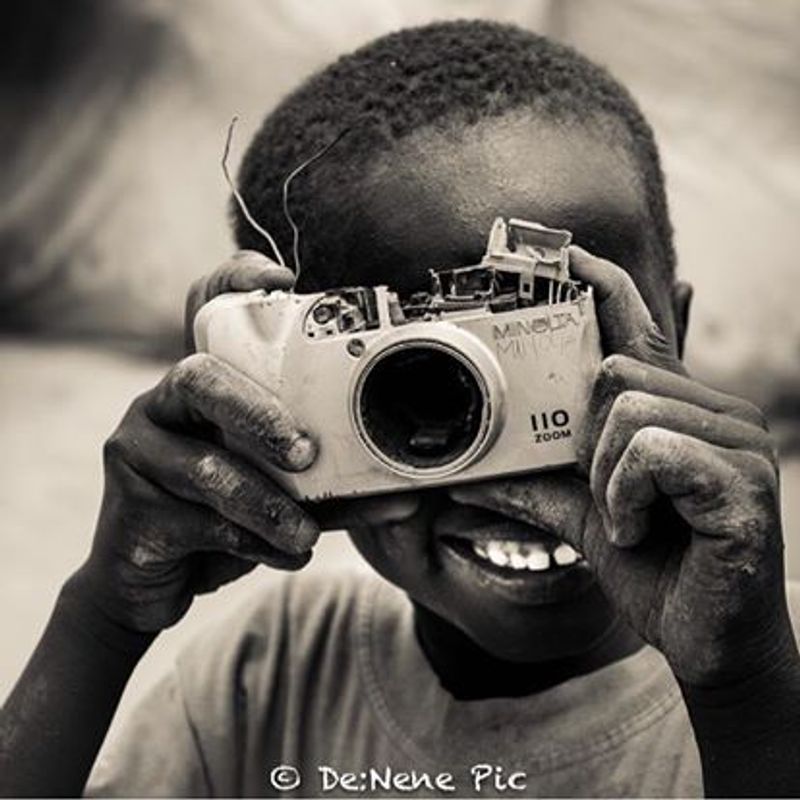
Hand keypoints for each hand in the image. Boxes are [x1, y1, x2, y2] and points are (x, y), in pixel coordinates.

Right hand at [73, 253, 318, 632]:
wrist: (161, 580)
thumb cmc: (226, 517)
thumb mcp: (275, 487)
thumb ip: (322, 479)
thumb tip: (408, 493)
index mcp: (203, 388)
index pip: (204, 313)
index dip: (236, 281)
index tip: (284, 282)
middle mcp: (161, 405)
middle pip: (199, 378)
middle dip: (257, 413)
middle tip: (303, 452)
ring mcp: (137, 452)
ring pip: (206, 468)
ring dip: (267, 505)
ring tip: (304, 533)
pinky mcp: (131, 509)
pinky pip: (202, 524)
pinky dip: (254, 544)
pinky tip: (284, 555)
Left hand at [451, 246, 794, 687]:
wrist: (708, 641)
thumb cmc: (656, 569)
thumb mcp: (585, 517)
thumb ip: (540, 484)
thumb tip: (474, 473)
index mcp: (680, 409)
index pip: (639, 327)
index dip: (602, 284)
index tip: (564, 252)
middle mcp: (717, 409)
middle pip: (617, 372)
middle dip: (591, 443)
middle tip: (610, 495)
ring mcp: (737, 440)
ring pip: (627, 410)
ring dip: (607, 480)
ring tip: (631, 519)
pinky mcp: (741, 478)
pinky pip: (648, 451)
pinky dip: (626, 498)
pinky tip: (645, 532)